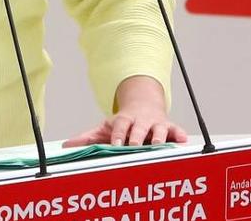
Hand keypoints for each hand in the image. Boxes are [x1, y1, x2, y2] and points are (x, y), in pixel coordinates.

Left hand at [64, 76, 188, 146]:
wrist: (144, 103)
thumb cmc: (124, 123)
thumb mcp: (106, 127)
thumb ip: (89, 137)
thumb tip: (67, 146)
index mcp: (124, 120)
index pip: (120, 126)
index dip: (118, 135)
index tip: (115, 145)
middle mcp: (141, 121)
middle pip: (139, 129)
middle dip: (138, 137)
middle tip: (135, 146)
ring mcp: (156, 124)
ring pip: (159, 131)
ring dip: (159, 137)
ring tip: (158, 145)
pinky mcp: (169, 127)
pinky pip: (176, 130)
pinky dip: (179, 134)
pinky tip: (183, 140)